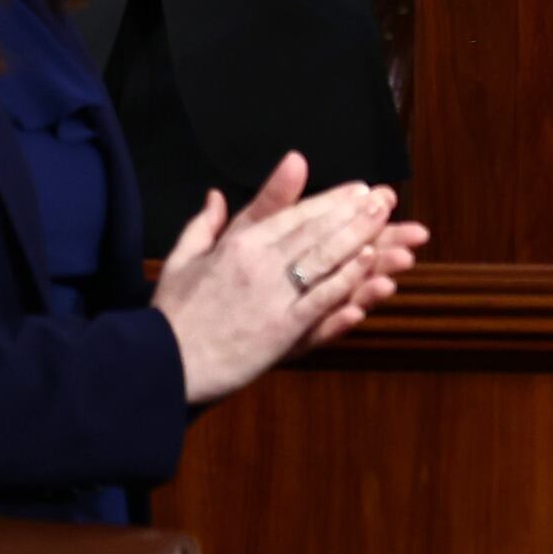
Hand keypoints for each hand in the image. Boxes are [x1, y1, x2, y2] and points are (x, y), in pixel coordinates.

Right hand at [149, 151, 431, 402]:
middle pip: (317, 231)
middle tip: (387, 197)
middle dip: (356, 212)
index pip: (294, 214)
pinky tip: (370, 265)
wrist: (162, 364)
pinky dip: (347, 280)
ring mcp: (273, 296)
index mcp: (238, 244)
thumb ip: (204, 224)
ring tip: (390, 222)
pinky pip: (320, 299)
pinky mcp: (281, 329)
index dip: (331, 201)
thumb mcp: (182, 259)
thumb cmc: (171, 314)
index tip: (359, 189)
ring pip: (325, 259)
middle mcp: (259, 263)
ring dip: (362, 237)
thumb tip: (216, 194)